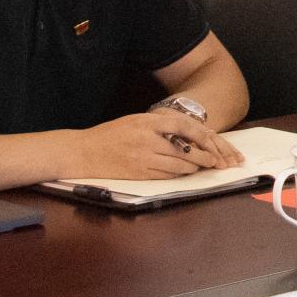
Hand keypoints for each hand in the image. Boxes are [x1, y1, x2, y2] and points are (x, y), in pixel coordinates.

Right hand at [69, 112, 241, 178]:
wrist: (81, 152)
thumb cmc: (109, 134)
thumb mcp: (134, 120)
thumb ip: (158, 124)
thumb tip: (185, 131)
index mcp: (147, 122)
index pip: (183, 126)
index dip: (200, 135)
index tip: (211, 140)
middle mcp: (146, 140)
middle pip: (184, 149)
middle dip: (203, 156)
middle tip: (215, 160)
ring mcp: (142, 158)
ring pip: (177, 165)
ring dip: (192, 167)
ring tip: (201, 166)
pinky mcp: (138, 174)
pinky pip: (165, 176)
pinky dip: (177, 175)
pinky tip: (184, 173)